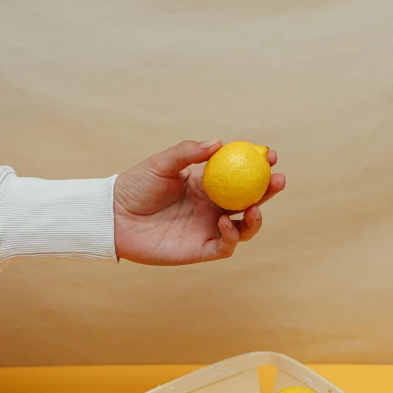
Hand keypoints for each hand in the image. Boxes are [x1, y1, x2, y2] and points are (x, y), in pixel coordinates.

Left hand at [113, 140, 285, 264]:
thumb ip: (188, 153)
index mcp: (206, 184)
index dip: (258, 166)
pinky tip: (224, 223)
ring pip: (244, 227)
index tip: (270, 155)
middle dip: (268, 190)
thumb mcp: (161, 164)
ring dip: (255, 218)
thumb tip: (218, 143)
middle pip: (250, 200)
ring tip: (252, 207)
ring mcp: (208, 228)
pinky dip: (232, 236)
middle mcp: (212, 206)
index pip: (240, 175)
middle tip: (278, 179)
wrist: (113, 217)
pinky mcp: (200, 249)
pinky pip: (225, 246)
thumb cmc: (135, 186)